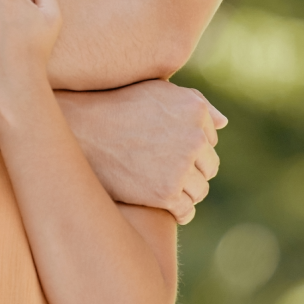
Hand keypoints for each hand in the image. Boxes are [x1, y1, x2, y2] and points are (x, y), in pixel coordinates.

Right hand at [62, 80, 226, 223]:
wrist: (80, 129)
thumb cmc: (115, 106)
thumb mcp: (156, 91)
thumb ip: (193, 102)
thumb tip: (224, 122)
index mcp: (194, 108)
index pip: (209, 139)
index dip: (188, 146)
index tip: (164, 149)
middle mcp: (194, 136)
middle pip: (209, 166)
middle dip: (190, 171)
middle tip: (162, 171)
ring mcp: (181, 166)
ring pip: (200, 190)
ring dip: (184, 192)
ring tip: (159, 187)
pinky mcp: (166, 193)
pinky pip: (186, 210)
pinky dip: (178, 212)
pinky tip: (162, 206)